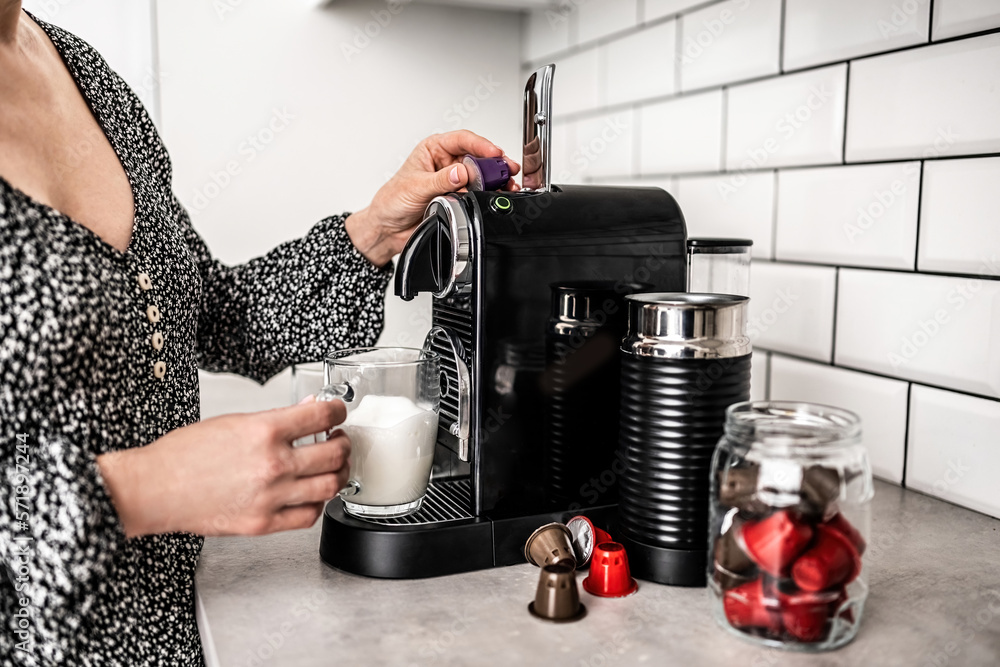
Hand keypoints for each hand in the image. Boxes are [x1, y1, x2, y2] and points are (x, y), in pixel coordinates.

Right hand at [97, 400, 349, 536]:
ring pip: (329, 486)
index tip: (338, 413)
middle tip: (339, 441)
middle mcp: (273, 464)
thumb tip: (308, 411)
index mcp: (265, 431)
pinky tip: (311, 494)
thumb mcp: (233, 422)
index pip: (322, 417)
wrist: (154, 489)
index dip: (338, 412)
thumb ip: (276, 418)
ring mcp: (270, 497)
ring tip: (332, 468)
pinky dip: (317, 504)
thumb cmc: (184, 455)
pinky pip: (308, 516)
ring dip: (338, 474)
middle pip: (334, 454)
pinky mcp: (263, 523)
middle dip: (344, 444)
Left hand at [345, 130, 520, 266]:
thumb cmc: (393, 200)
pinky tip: (495, 196)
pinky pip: (478, 193)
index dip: (480, 145)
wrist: (388, 228)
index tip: (494, 153)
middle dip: (494, 163)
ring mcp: (454, 180)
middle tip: (507, 170)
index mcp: (433, 150)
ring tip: (507, 184)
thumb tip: (462, 172)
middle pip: (477, 157)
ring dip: (494, 180)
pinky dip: (488, 194)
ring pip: (481, 175)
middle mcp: (446, 162)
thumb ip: (441, 180)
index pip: (462, 140)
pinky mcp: (459, 196)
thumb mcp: (416, 187)